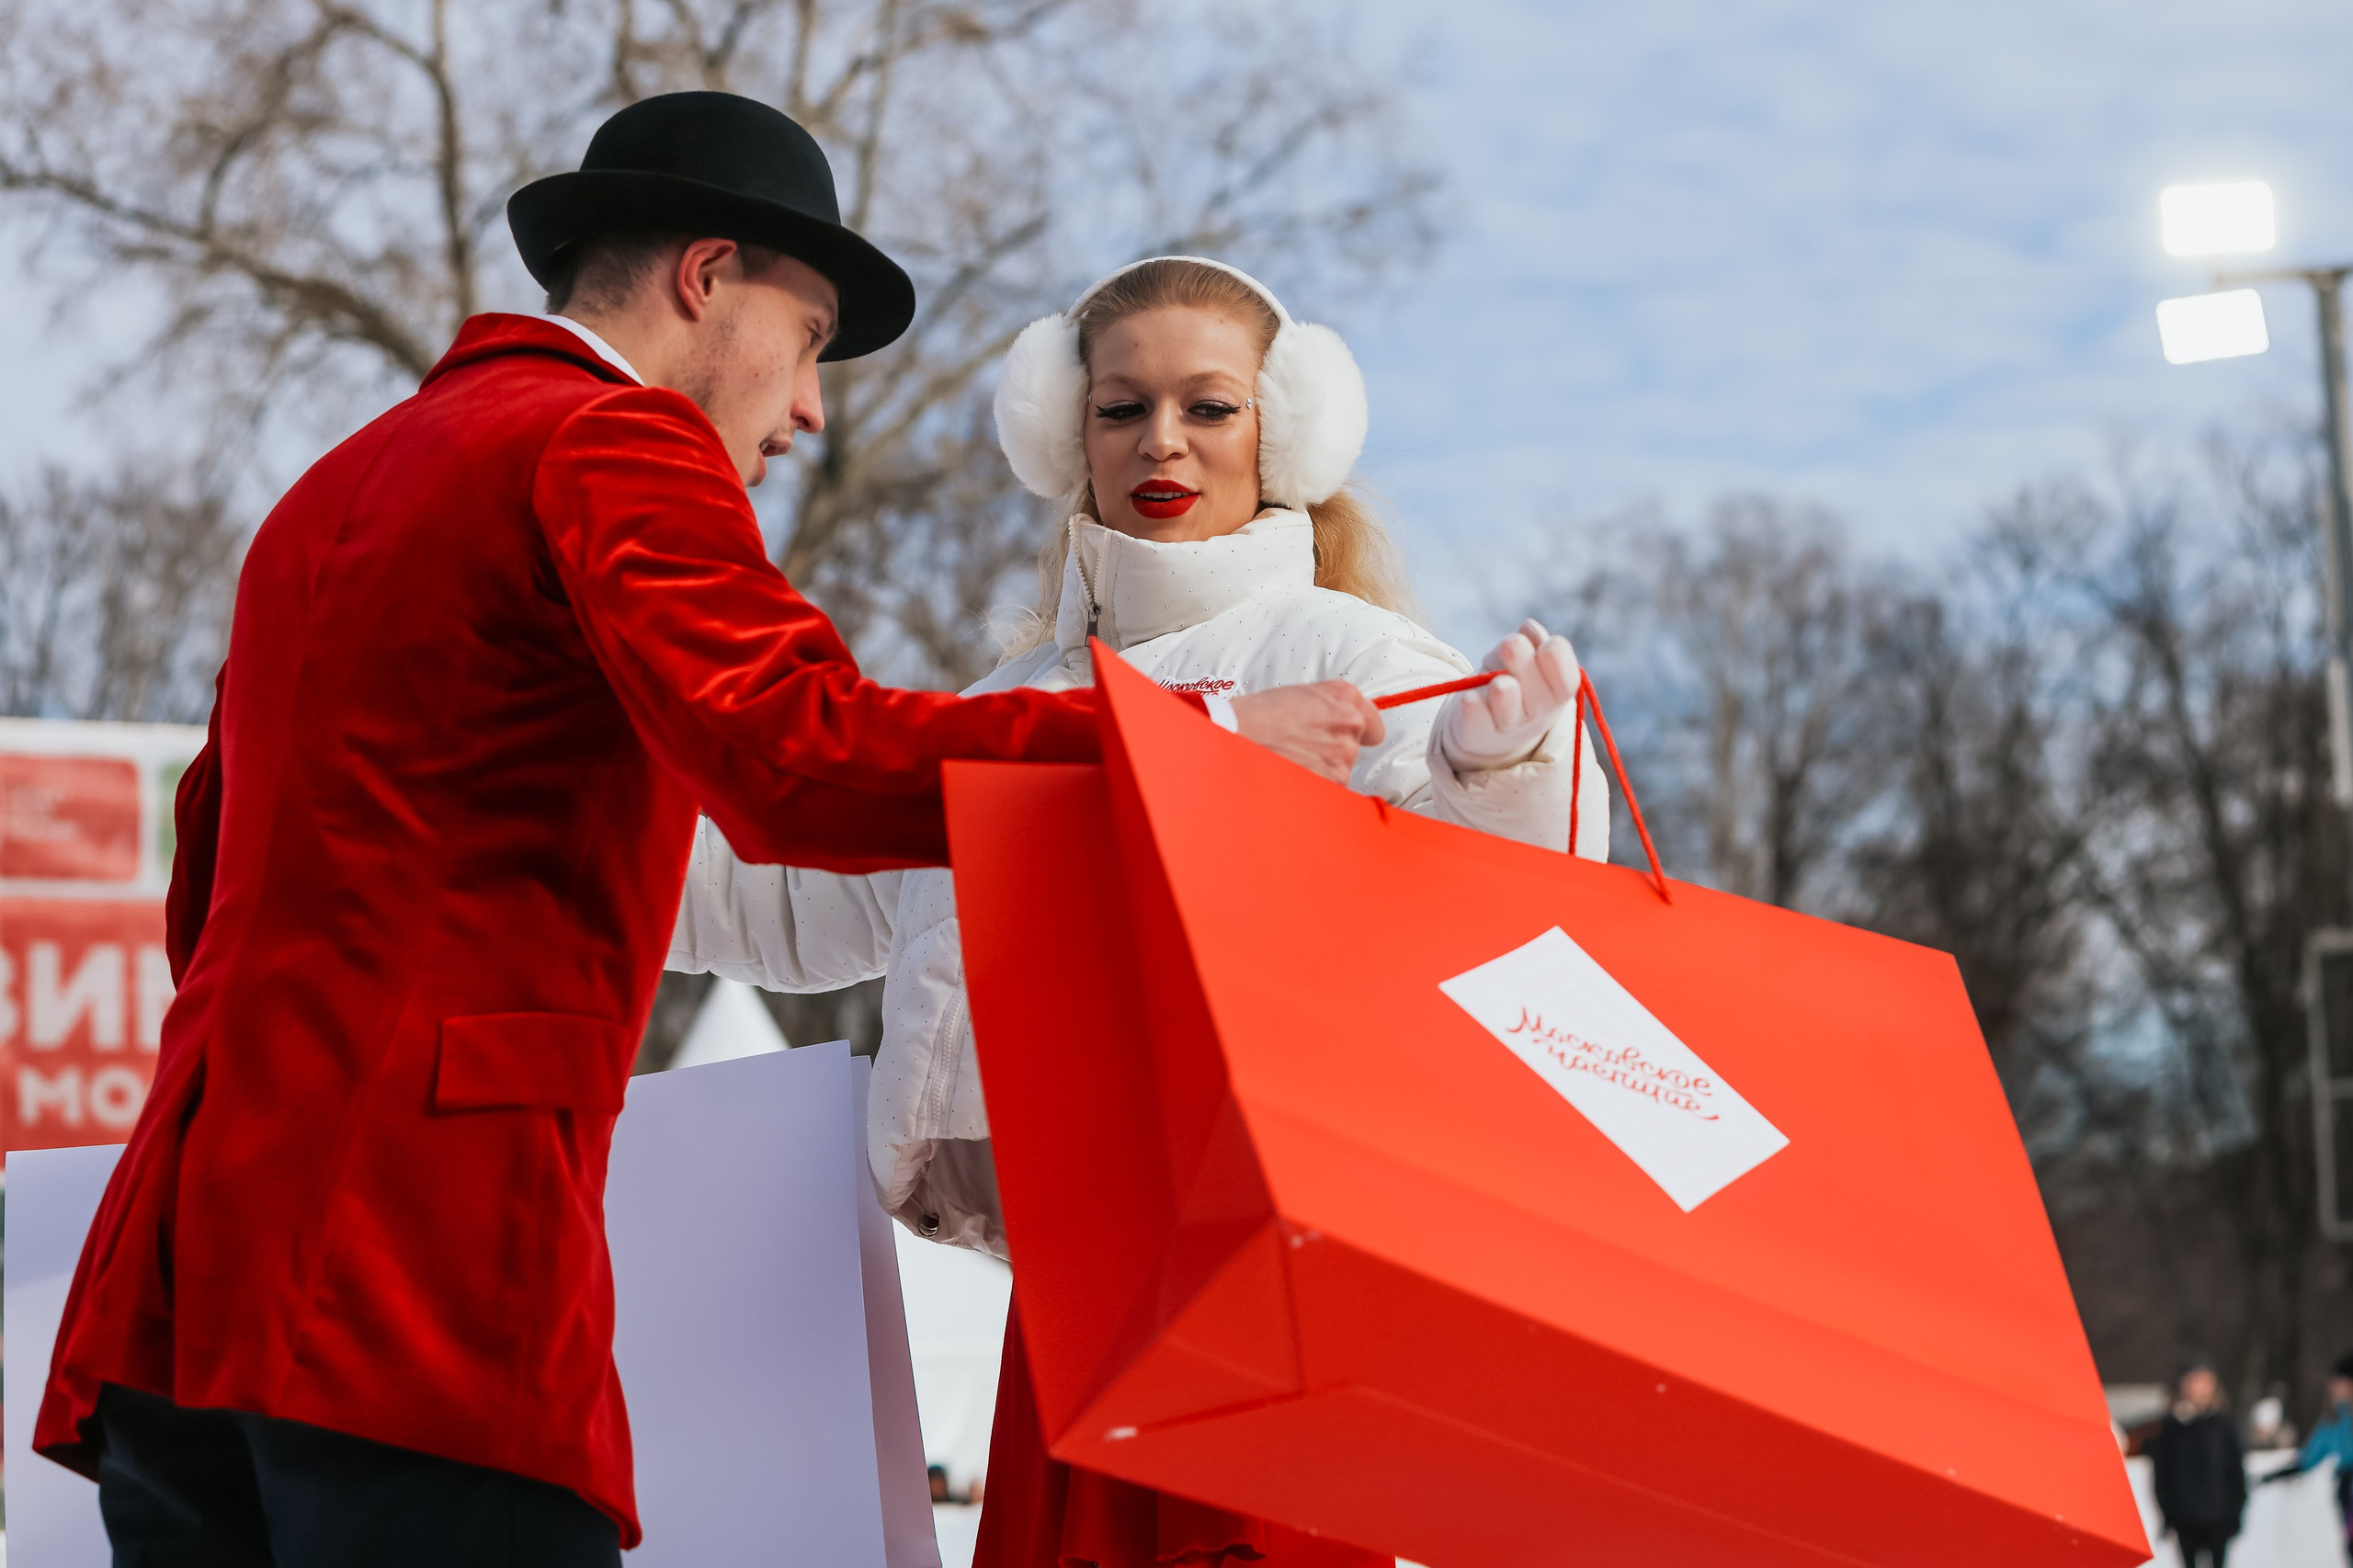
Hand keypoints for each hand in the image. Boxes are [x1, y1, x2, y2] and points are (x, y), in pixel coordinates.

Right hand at [1230, 681, 1383, 783]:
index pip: (1373, 725)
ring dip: (1320, 771)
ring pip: (1339, 772)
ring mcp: (1342, 756)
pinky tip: (1290, 776)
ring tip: (1290, 762)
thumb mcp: (1298, 696)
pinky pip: (1329, 790)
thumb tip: (1334, 725)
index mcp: (1343, 697)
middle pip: (1352, 750)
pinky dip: (1313, 789)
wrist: (1235, 737)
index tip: (1348, 739)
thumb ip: (1327, 708)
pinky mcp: (1332, 783)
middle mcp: (1349, 724)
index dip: (1359, 734)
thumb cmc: (1256, 716)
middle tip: (1299, 749)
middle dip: (1329, 752)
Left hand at [1441, 618, 1579, 769]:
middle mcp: (1536, 713)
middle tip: (1511, 644)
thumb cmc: (1515, 678)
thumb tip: (1529, 629)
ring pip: (1509, 714)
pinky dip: (1474, 709)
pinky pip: (1477, 722)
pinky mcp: (1477, 731)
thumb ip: (1532, 641)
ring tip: (1500, 684)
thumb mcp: (1528, 656)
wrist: (1489, 720)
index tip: (1548, 646)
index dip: (1560, 665)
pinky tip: (1470, 697)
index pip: (1567, 683)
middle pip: (1538, 697)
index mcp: (1555, 693)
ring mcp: (1507, 726)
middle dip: (1525, 666)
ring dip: (1505, 696)